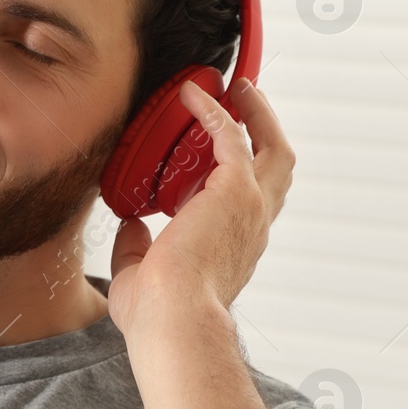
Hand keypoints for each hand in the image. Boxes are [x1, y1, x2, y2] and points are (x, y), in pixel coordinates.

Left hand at [107, 78, 293, 337]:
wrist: (173, 321)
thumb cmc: (157, 315)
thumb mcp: (140, 277)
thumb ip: (137, 249)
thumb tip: (130, 227)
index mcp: (235, 248)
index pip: (251, 202)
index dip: (241, 171)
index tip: (223, 149)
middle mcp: (253, 226)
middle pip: (278, 166)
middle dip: (264, 129)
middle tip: (245, 101)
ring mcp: (251, 208)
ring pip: (271, 147)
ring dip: (254, 113)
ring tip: (235, 88)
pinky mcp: (236, 191)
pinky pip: (230, 136)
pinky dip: (213, 111)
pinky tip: (193, 95)